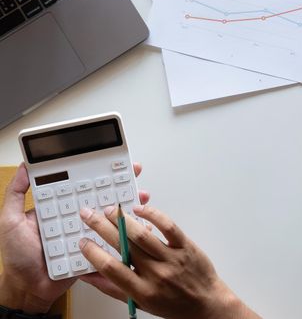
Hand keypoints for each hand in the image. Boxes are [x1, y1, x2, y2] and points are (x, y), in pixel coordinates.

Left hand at [0, 163, 148, 313]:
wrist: (29, 289)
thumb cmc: (18, 257)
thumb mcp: (10, 221)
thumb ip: (16, 195)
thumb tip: (23, 168)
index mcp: (61, 206)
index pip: (81, 185)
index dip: (97, 173)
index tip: (112, 162)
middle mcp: (77, 217)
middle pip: (102, 197)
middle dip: (121, 185)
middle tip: (133, 174)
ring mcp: (88, 233)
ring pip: (112, 217)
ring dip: (128, 207)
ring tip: (139, 198)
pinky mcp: (96, 249)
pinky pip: (113, 239)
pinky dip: (128, 232)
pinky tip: (138, 224)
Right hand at [79, 205, 260, 318]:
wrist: (206, 304)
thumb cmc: (172, 304)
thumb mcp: (138, 303)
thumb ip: (112, 288)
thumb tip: (88, 275)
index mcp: (142, 291)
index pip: (111, 269)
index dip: (93, 253)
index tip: (83, 241)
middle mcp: (156, 274)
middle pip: (124, 246)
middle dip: (101, 228)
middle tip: (88, 215)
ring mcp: (172, 258)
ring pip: (143, 235)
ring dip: (122, 220)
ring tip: (109, 210)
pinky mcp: (186, 246)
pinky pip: (168, 226)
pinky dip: (153, 215)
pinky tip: (140, 209)